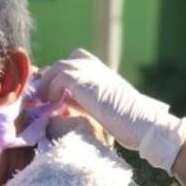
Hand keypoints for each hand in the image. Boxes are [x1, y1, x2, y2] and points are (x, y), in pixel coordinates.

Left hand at [38, 48, 185, 171]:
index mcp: (103, 73)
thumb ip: (83, 101)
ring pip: (57, 67)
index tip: (53, 94)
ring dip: (47, 85)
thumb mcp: (101, 108)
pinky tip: (52, 105)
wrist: (144, 124)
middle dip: (50, 79)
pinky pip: (57, 77)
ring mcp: (90, 72)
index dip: (61, 76)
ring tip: (43, 102)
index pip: (75, 62)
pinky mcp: (84, 81)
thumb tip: (61, 103)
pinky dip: (51, 90)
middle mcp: (96, 68)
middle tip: (42, 97)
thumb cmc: (129, 124)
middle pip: (64, 63)